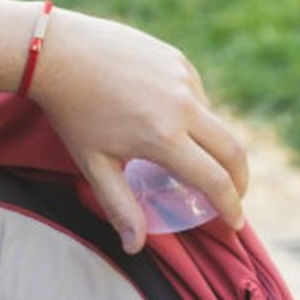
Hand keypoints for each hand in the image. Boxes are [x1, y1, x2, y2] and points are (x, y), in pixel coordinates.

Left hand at [31, 10, 248, 252]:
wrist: (59, 53)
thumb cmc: (72, 113)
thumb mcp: (93, 165)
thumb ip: (119, 206)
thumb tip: (135, 247)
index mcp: (164, 137)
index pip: (215, 180)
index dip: (231, 206)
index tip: (234, 223)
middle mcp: (184, 106)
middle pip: (233, 151)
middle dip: (240, 181)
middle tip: (232, 198)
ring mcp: (184, 78)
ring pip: (215, 122)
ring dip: (213, 147)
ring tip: (192, 163)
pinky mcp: (178, 60)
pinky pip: (198, 96)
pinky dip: (195, 118)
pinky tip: (169, 124)